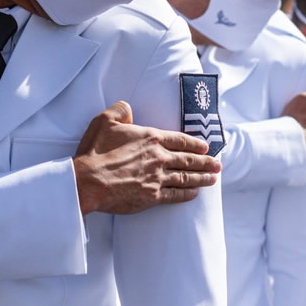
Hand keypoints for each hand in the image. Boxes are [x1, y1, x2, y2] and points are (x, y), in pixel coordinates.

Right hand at [73, 101, 220, 214]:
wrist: (87, 181)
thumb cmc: (95, 151)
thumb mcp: (105, 120)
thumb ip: (120, 110)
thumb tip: (129, 108)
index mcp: (151, 138)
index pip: (180, 139)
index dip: (195, 143)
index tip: (205, 146)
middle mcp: (159, 157)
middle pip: (188, 159)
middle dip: (205, 161)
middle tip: (218, 164)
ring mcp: (157, 178)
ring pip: (186, 177)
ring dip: (201, 178)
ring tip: (213, 178)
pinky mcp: (152, 197)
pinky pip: (175, 195)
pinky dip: (187, 194)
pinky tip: (195, 194)